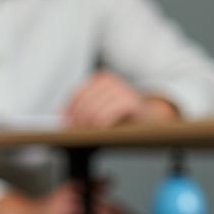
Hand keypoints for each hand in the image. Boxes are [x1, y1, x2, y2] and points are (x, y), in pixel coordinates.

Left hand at [62, 71, 177, 127]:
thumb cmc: (125, 115)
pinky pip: (106, 116)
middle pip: (83, 104)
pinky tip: (105, 131)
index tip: (67, 125)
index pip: (76, 94)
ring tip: (92, 134)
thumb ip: (84, 108)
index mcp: (101, 79)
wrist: (153, 118)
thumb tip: (60, 116)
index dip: (68, 111)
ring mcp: (121, 90)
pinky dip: (102, 126)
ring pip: (93, 112)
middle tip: (79, 133)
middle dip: (78, 122)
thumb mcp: (103, 106)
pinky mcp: (130, 102)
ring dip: (90, 127)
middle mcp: (110, 81)